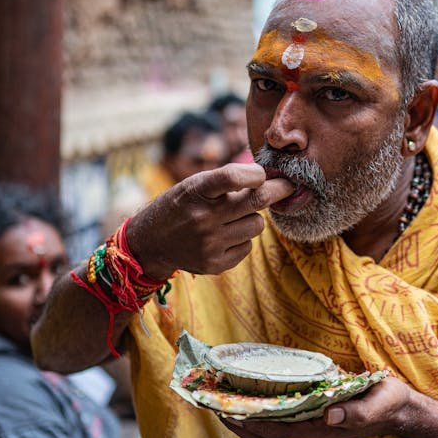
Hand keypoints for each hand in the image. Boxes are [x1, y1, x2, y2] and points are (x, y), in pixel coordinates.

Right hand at [126, 163, 293, 278]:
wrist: (150, 243)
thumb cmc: (180, 206)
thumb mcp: (192, 185)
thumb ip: (226, 180)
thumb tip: (268, 178)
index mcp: (195, 191)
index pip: (232, 177)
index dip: (256, 173)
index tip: (263, 173)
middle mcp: (202, 218)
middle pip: (257, 201)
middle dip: (278, 189)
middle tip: (287, 185)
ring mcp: (210, 243)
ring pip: (257, 224)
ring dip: (253, 217)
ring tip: (235, 217)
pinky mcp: (215, 264)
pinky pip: (248, 246)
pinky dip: (243, 239)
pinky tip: (225, 236)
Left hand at [220, 376, 413, 437]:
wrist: (399, 409)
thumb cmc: (387, 404)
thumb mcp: (377, 404)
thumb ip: (356, 412)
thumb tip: (329, 414)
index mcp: (321, 431)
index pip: (277, 433)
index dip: (251, 425)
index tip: (228, 413)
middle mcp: (310, 433)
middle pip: (265, 436)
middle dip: (239, 424)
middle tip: (214, 405)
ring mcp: (310, 428)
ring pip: (269, 432)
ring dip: (245, 421)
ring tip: (225, 404)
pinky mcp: (312, 419)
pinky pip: (279, 422)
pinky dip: (260, 415)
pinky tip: (252, 400)